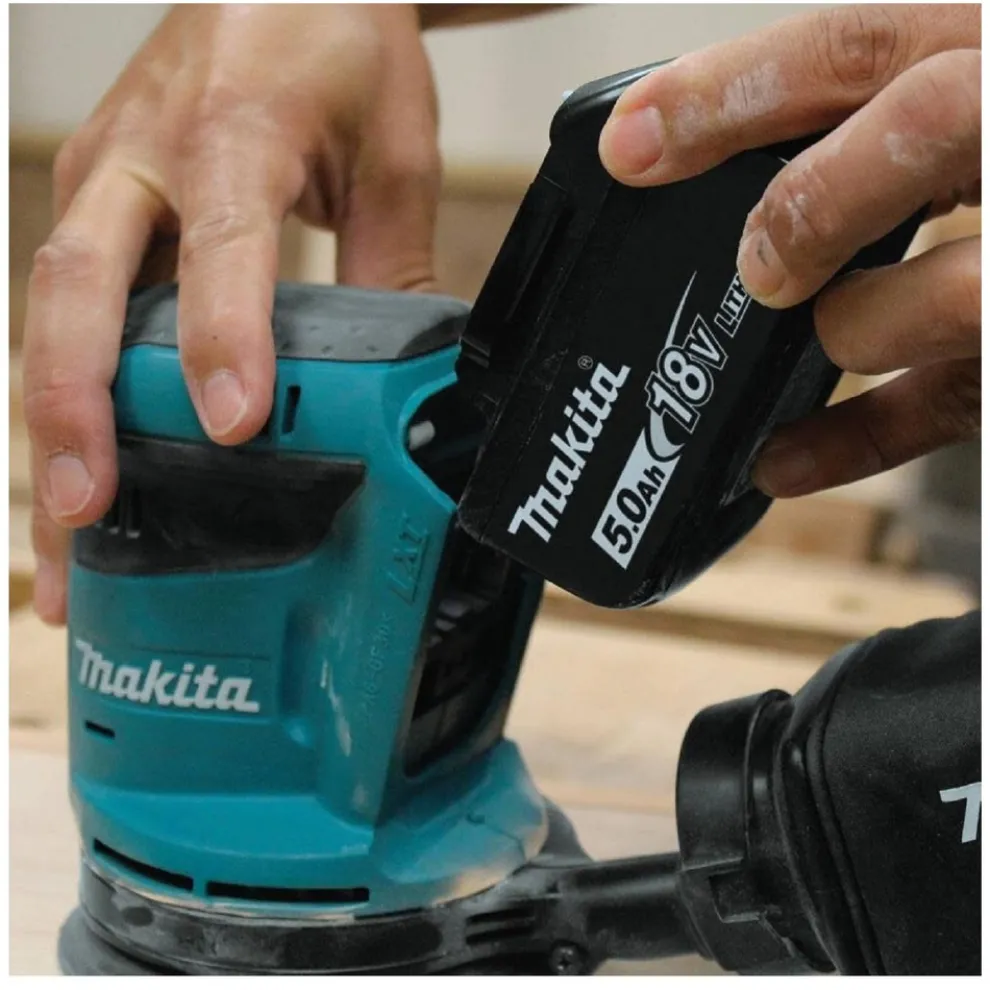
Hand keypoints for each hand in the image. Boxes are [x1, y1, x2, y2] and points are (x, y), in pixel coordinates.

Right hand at [23, 3, 441, 623]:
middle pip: (81, 289)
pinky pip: (63, 306)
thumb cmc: (333, 43)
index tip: (230, 427)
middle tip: (88, 512)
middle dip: (77, 407)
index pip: (221, 245)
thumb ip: (392, 263)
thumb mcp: (392, 149)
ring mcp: (102, 180)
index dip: (222, 338)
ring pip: (51, 310)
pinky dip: (63, 389)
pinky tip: (76, 464)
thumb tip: (410, 374)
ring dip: (50, 423)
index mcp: (233, 130)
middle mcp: (142, 156)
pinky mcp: (93, 203)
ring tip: (66, 536)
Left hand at [599, 4, 979, 498]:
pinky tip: (784, 459)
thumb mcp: (967, 102)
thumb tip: (711, 172)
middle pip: (928, 119)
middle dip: (813, 198)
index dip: (731, 88)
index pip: (862, 38)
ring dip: (861, 322)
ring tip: (834, 330)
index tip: (627, 144)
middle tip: (758, 266)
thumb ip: (878, 128)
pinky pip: (959, 403)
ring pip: (962, 285)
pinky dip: (861, 440)